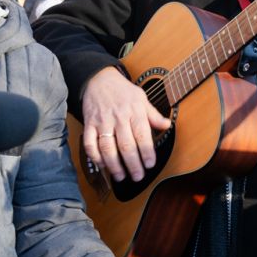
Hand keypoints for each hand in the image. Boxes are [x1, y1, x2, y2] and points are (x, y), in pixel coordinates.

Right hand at [81, 67, 171, 182]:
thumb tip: (167, 125)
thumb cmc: (123, 91)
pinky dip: (95, 157)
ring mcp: (102, 122)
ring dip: (114, 165)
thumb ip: (153, 115)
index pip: (143, 136)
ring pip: (107, 148)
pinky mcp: (89, 124)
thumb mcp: (141, 98)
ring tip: (121, 176)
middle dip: (133, 164)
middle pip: (126, 146)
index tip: (150, 165)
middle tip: (138, 177)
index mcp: (134, 112)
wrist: (99, 79)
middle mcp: (118, 118)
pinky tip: (103, 166)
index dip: (147, 153)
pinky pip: (89, 144)